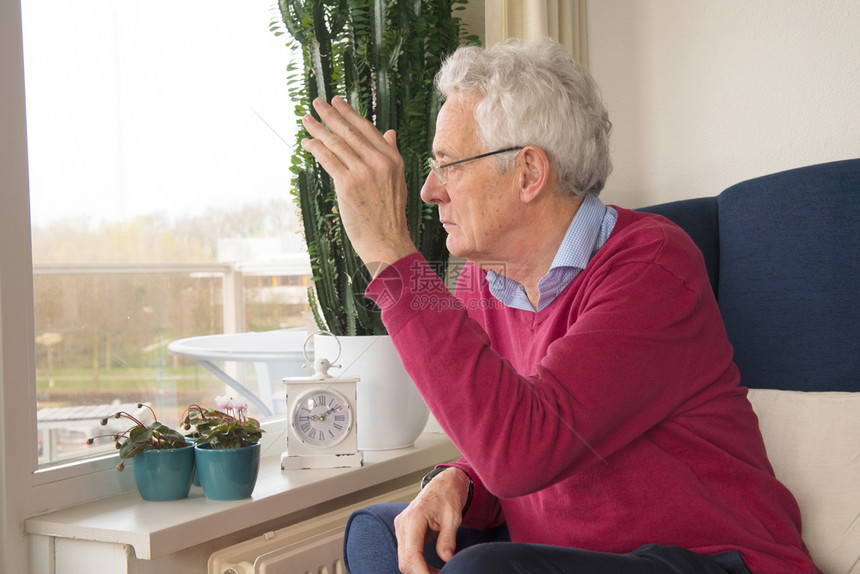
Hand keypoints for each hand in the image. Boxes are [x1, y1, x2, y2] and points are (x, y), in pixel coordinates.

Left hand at [300, 97, 417, 276]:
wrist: (387, 241)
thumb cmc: (390, 214)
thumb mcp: (398, 180)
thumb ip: (391, 153)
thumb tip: (389, 132)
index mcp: (393, 159)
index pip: (368, 129)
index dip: (349, 113)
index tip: (336, 102)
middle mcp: (380, 162)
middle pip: (350, 131)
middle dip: (330, 115)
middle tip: (316, 103)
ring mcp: (364, 172)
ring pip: (336, 143)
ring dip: (318, 129)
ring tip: (306, 120)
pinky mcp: (348, 184)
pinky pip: (328, 159)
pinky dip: (315, 148)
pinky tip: (307, 142)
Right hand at [394, 467, 470, 573]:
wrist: (442, 486)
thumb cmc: (447, 497)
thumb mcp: (453, 517)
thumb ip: (448, 538)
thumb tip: (446, 559)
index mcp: (414, 518)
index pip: (412, 554)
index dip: (421, 572)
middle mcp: (403, 524)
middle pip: (405, 560)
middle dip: (420, 573)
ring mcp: (401, 528)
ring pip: (404, 559)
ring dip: (419, 570)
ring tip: (437, 573)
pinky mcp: (403, 532)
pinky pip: (406, 553)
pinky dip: (417, 564)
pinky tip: (430, 568)